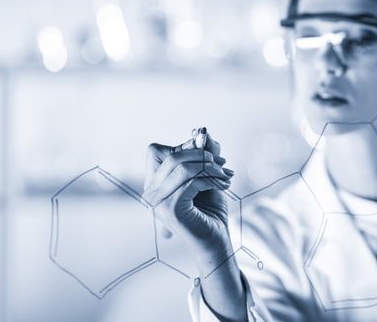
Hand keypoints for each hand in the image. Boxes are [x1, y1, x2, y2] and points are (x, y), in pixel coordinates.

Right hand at [142, 134, 234, 259]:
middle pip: (171, 157)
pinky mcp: (170, 209)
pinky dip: (211, 179)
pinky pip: (191, 182)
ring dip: (210, 168)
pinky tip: (223, 185)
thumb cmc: (210, 211)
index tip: (208, 155)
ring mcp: (157, 203)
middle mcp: (150, 193)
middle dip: (201, 155)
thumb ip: (204, 155)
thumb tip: (204, 134)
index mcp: (154, 184)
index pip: (156, 151)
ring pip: (182, 168)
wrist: (216, 242)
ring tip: (225, 176)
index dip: (183, 148)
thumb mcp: (208, 176)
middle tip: (222, 164)